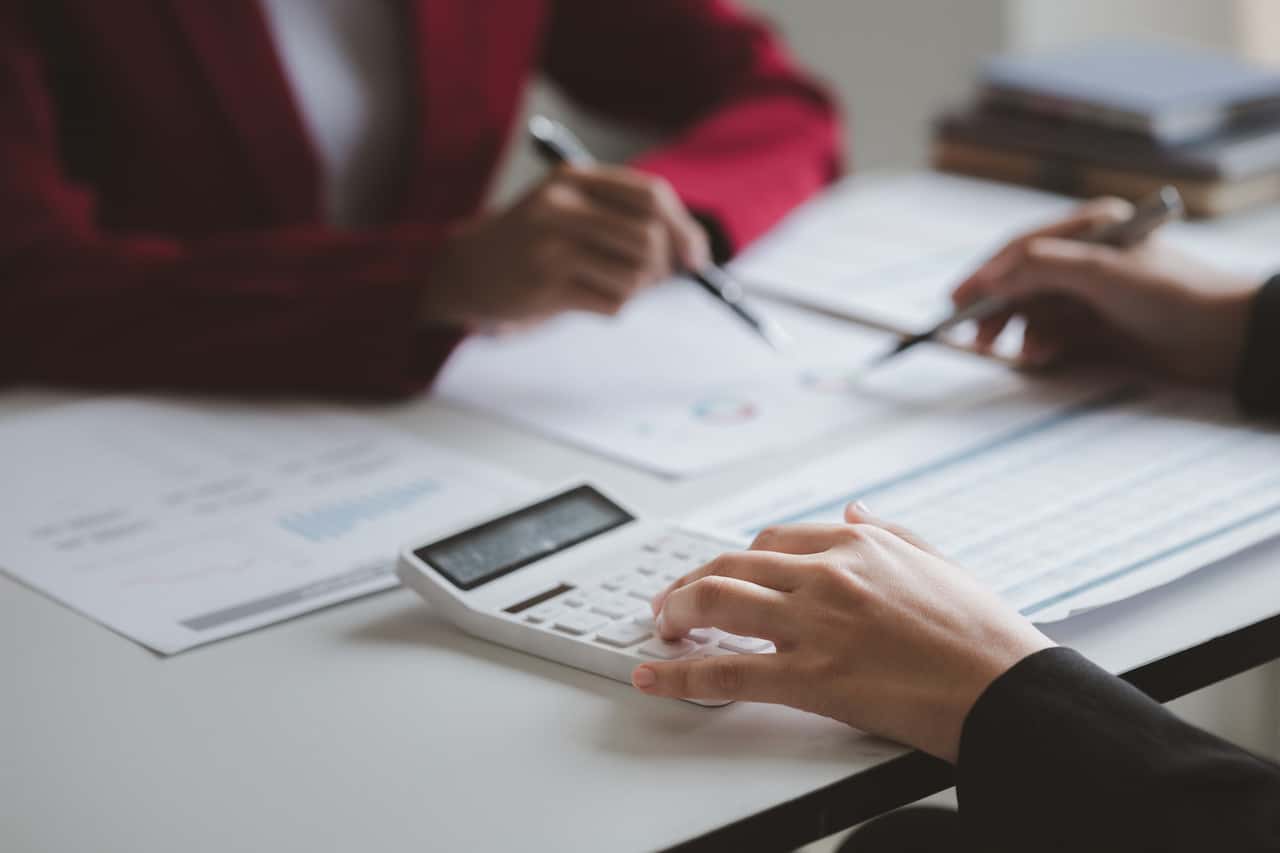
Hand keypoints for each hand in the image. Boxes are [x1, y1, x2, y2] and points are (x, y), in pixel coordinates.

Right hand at [422, 165, 708, 324]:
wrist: (464, 270)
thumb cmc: (532, 243)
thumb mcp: (571, 210)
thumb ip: (626, 218)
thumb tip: (696, 251)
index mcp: (573, 178)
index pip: (651, 196)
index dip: (684, 227)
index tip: (696, 256)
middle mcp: (562, 206)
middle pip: (649, 238)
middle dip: (662, 266)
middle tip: (650, 279)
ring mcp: (550, 246)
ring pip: (635, 276)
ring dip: (635, 290)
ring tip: (607, 286)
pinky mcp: (545, 287)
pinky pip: (613, 304)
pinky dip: (613, 307)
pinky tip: (586, 300)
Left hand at [633, 505, 1052, 762]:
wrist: (1010, 689)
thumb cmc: (982, 633)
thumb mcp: (936, 559)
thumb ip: (888, 531)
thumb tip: (853, 509)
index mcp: (855, 546)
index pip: (769, 543)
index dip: (733, 563)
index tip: (718, 577)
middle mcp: (827, 575)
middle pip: (729, 566)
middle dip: (688, 582)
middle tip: (672, 603)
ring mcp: (814, 625)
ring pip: (716, 602)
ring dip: (675, 613)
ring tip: (661, 629)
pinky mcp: (811, 679)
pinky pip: (725, 673)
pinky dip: (679, 675)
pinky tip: (654, 676)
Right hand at [951, 198, 1262, 383]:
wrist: (1224, 339)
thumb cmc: (1172, 294)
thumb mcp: (1101, 273)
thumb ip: (1041, 269)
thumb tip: (991, 278)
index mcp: (1090, 229)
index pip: (1022, 247)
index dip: (986, 272)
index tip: (957, 300)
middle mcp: (1087, 257)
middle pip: (1022, 280)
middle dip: (998, 308)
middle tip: (977, 336)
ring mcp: (1091, 293)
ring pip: (1033, 311)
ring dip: (1021, 331)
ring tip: (1021, 353)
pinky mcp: (1097, 325)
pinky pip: (1051, 334)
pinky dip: (1041, 345)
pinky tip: (1043, 356)